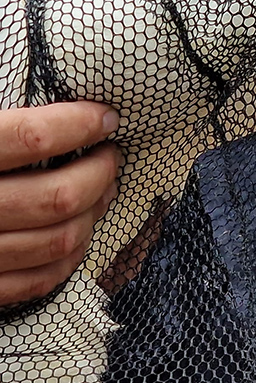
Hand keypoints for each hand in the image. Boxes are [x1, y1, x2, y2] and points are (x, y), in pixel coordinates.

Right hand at [0, 102, 119, 305]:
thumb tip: (66, 110)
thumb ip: (4, 128)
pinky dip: (72, 255)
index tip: (106, 118)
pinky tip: (80, 230)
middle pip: (60, 196)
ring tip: (104, 189)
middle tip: (110, 157)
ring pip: (60, 240)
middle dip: (100, 174)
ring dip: (95, 212)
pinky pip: (41, 280)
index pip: (33, 138)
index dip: (80, 125)